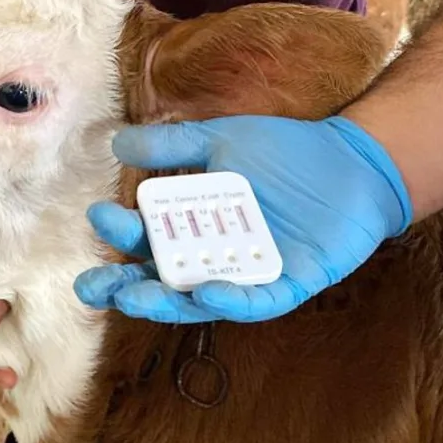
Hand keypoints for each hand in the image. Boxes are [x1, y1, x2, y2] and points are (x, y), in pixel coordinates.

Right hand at [73, 115, 412, 323]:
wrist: (351, 159)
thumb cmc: (286, 151)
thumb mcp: (221, 141)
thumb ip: (171, 146)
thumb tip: (116, 141)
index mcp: (194, 226)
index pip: (145, 238)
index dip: (119, 235)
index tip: (99, 217)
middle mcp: (213, 257)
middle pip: (160, 280)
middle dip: (123, 288)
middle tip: (91, 288)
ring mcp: (248, 274)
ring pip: (199, 299)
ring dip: (167, 302)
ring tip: (136, 298)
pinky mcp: (288, 284)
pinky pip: (256, 301)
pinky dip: (232, 300)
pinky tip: (208, 292)